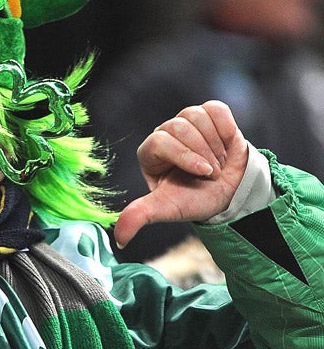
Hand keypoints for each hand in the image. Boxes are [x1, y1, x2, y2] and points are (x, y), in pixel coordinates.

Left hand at [113, 100, 248, 249]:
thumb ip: (138, 217)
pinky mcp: (210, 114)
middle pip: (179, 126)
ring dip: (214, 144)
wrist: (229, 193)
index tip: (203, 173)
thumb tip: (119, 239)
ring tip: (218, 163)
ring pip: (197, 116)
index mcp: (149, 154)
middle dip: (202, 153)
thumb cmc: (194, 201)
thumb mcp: (165, 209)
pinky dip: (226, 128)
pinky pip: (216, 109)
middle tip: (211, 174)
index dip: (184, 156)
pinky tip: (227, 145)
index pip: (159, 141)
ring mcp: (187, 122)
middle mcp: (165, 134)